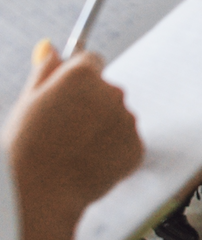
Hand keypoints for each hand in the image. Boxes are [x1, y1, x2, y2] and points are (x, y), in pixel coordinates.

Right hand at [6, 45, 142, 223]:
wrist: (38, 192)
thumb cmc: (25, 147)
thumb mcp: (27, 102)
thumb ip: (45, 71)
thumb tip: (51, 46)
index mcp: (82, 74)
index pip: (90, 61)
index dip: (76, 80)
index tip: (67, 95)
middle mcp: (112, 91)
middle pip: (106, 91)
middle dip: (89, 106)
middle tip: (62, 131)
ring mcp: (127, 119)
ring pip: (116, 118)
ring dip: (100, 130)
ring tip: (71, 152)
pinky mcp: (137, 146)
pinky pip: (125, 144)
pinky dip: (110, 152)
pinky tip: (86, 164)